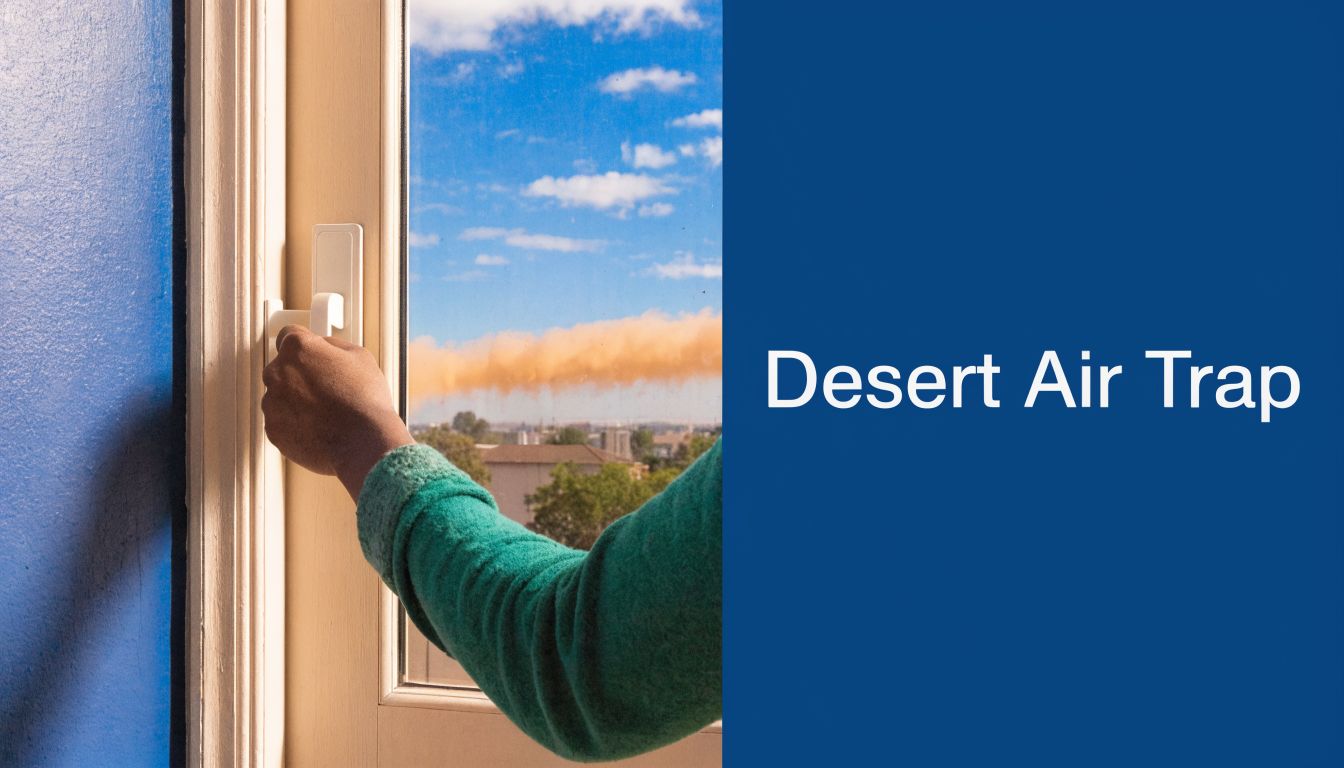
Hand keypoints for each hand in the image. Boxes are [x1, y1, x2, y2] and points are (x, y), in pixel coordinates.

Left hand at [262, 325, 414, 498]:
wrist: (363, 443)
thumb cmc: (365, 400)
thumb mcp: (360, 356)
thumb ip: (332, 345)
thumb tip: (323, 346)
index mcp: (298, 348)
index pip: (290, 334)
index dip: (307, 345)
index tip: (314, 355)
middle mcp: (277, 372)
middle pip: (283, 367)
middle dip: (300, 374)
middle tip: (327, 387)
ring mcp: (271, 402)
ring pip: (279, 395)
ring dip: (296, 400)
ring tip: (325, 412)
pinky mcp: (272, 429)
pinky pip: (280, 421)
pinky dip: (294, 423)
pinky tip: (318, 427)